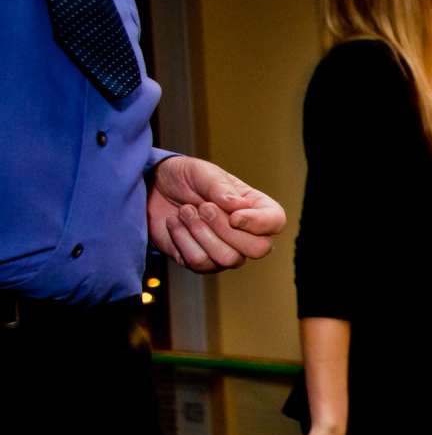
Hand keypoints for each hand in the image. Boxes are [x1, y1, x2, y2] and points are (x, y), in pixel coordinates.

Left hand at [148, 155, 283, 271]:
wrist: (153, 189)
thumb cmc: (183, 177)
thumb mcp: (201, 172)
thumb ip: (219, 187)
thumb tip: (237, 206)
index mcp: (255, 208)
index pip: (275, 222)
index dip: (257, 223)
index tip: (232, 215)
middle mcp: (247, 234)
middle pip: (258, 249)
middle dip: (225, 229)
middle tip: (203, 207)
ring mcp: (226, 251)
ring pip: (228, 259)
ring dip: (200, 232)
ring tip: (185, 211)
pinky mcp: (203, 263)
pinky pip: (200, 262)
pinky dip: (182, 239)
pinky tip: (175, 223)